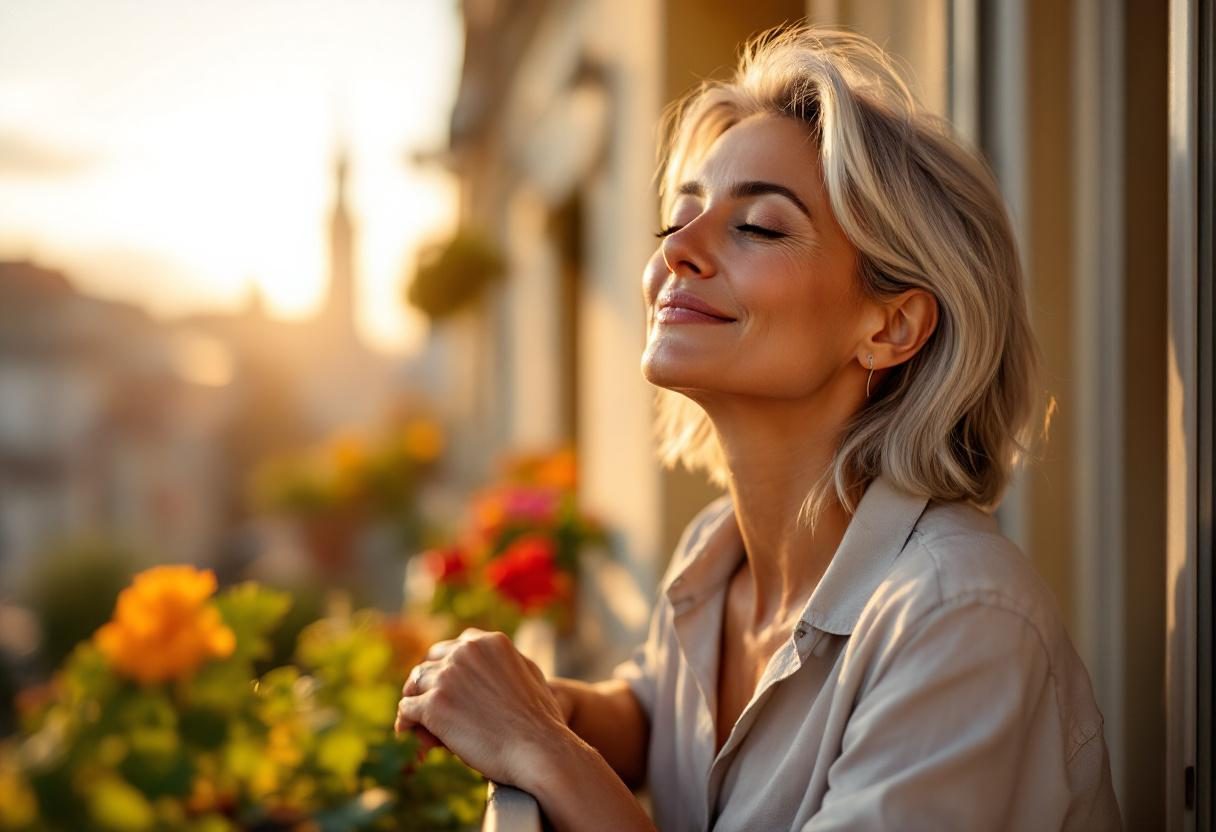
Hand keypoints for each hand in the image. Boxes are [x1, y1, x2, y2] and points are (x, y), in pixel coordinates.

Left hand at [395, 628, 573, 788]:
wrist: (537, 748)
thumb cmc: (541, 721)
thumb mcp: (530, 674)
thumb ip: (508, 661)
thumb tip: (493, 664)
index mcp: (489, 641)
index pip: (454, 647)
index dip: (447, 666)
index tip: (446, 685)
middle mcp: (465, 652)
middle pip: (430, 662)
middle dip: (428, 682)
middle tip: (428, 704)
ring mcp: (447, 677)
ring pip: (415, 685)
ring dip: (417, 702)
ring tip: (419, 724)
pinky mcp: (433, 705)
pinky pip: (406, 709)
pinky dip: (405, 723)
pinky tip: (408, 734)